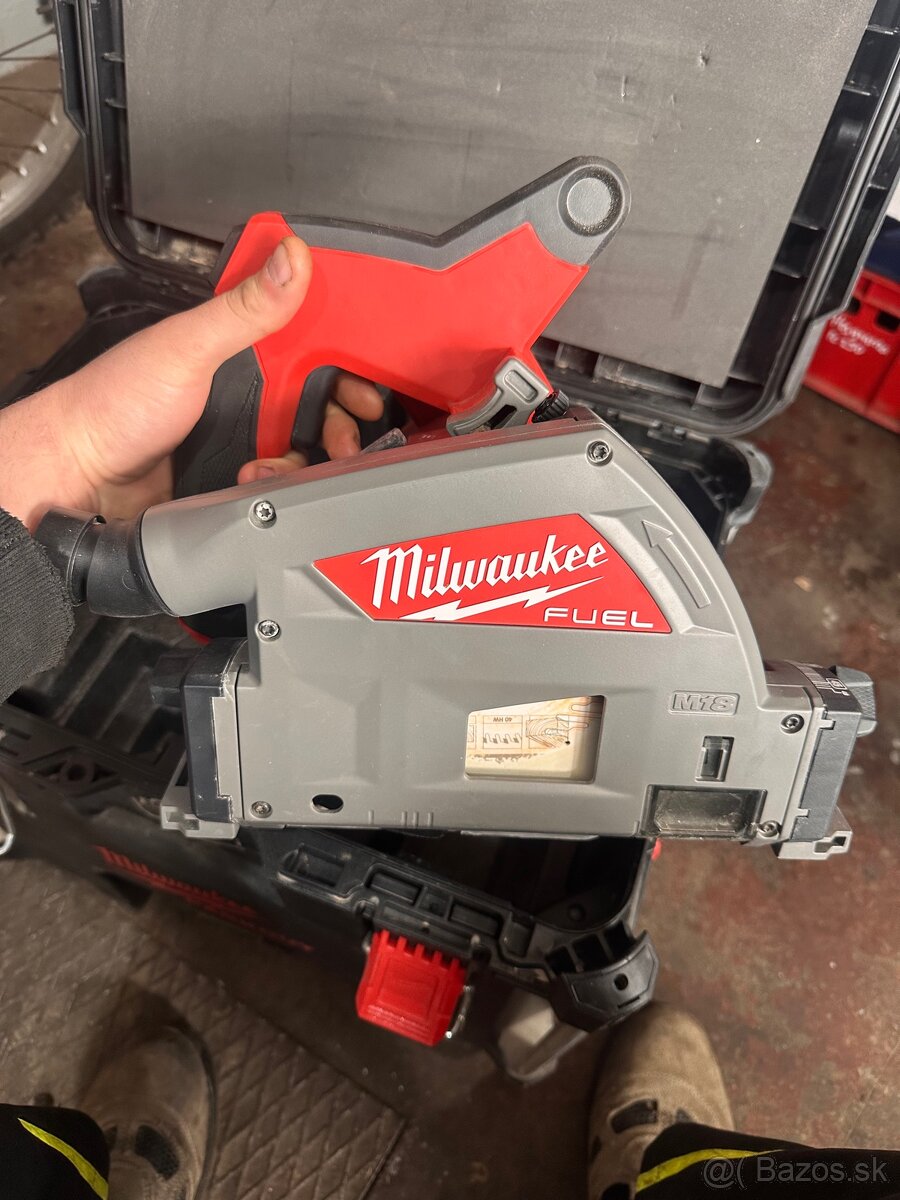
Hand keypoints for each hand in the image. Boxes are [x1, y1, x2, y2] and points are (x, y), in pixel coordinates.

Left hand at [0, 236, 382, 529]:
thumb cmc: (114, 404)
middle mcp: (247, 380)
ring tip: (317, 457)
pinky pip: (289, 475)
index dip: (352, 344)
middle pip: (325, 389)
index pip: (311, 329)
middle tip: (356, 423)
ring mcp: (246, 426)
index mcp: (237, 338)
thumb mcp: (188, 347)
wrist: (84, 477)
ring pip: (313, 437)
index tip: (377, 362)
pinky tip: (263, 478)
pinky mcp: (242, 468)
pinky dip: (288, 480)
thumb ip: (243, 308)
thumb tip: (291, 259)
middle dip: (349, 410)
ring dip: (322, 452)